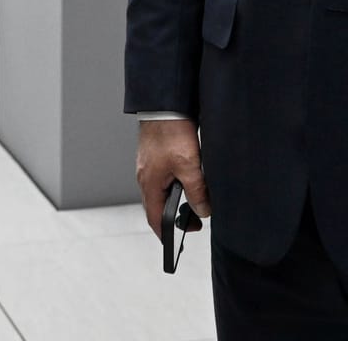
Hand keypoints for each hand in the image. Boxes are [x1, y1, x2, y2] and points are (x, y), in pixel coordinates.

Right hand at [136, 118, 209, 240]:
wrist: (165, 105)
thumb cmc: (172, 133)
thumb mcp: (189, 167)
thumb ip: (196, 192)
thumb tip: (202, 212)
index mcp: (150, 184)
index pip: (155, 218)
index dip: (165, 233)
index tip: (176, 242)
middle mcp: (145, 177)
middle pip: (157, 206)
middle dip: (173, 216)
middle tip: (195, 220)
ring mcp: (148, 166)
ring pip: (161, 191)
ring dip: (176, 199)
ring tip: (195, 199)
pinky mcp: (154, 156)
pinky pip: (163, 178)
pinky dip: (175, 184)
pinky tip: (188, 179)